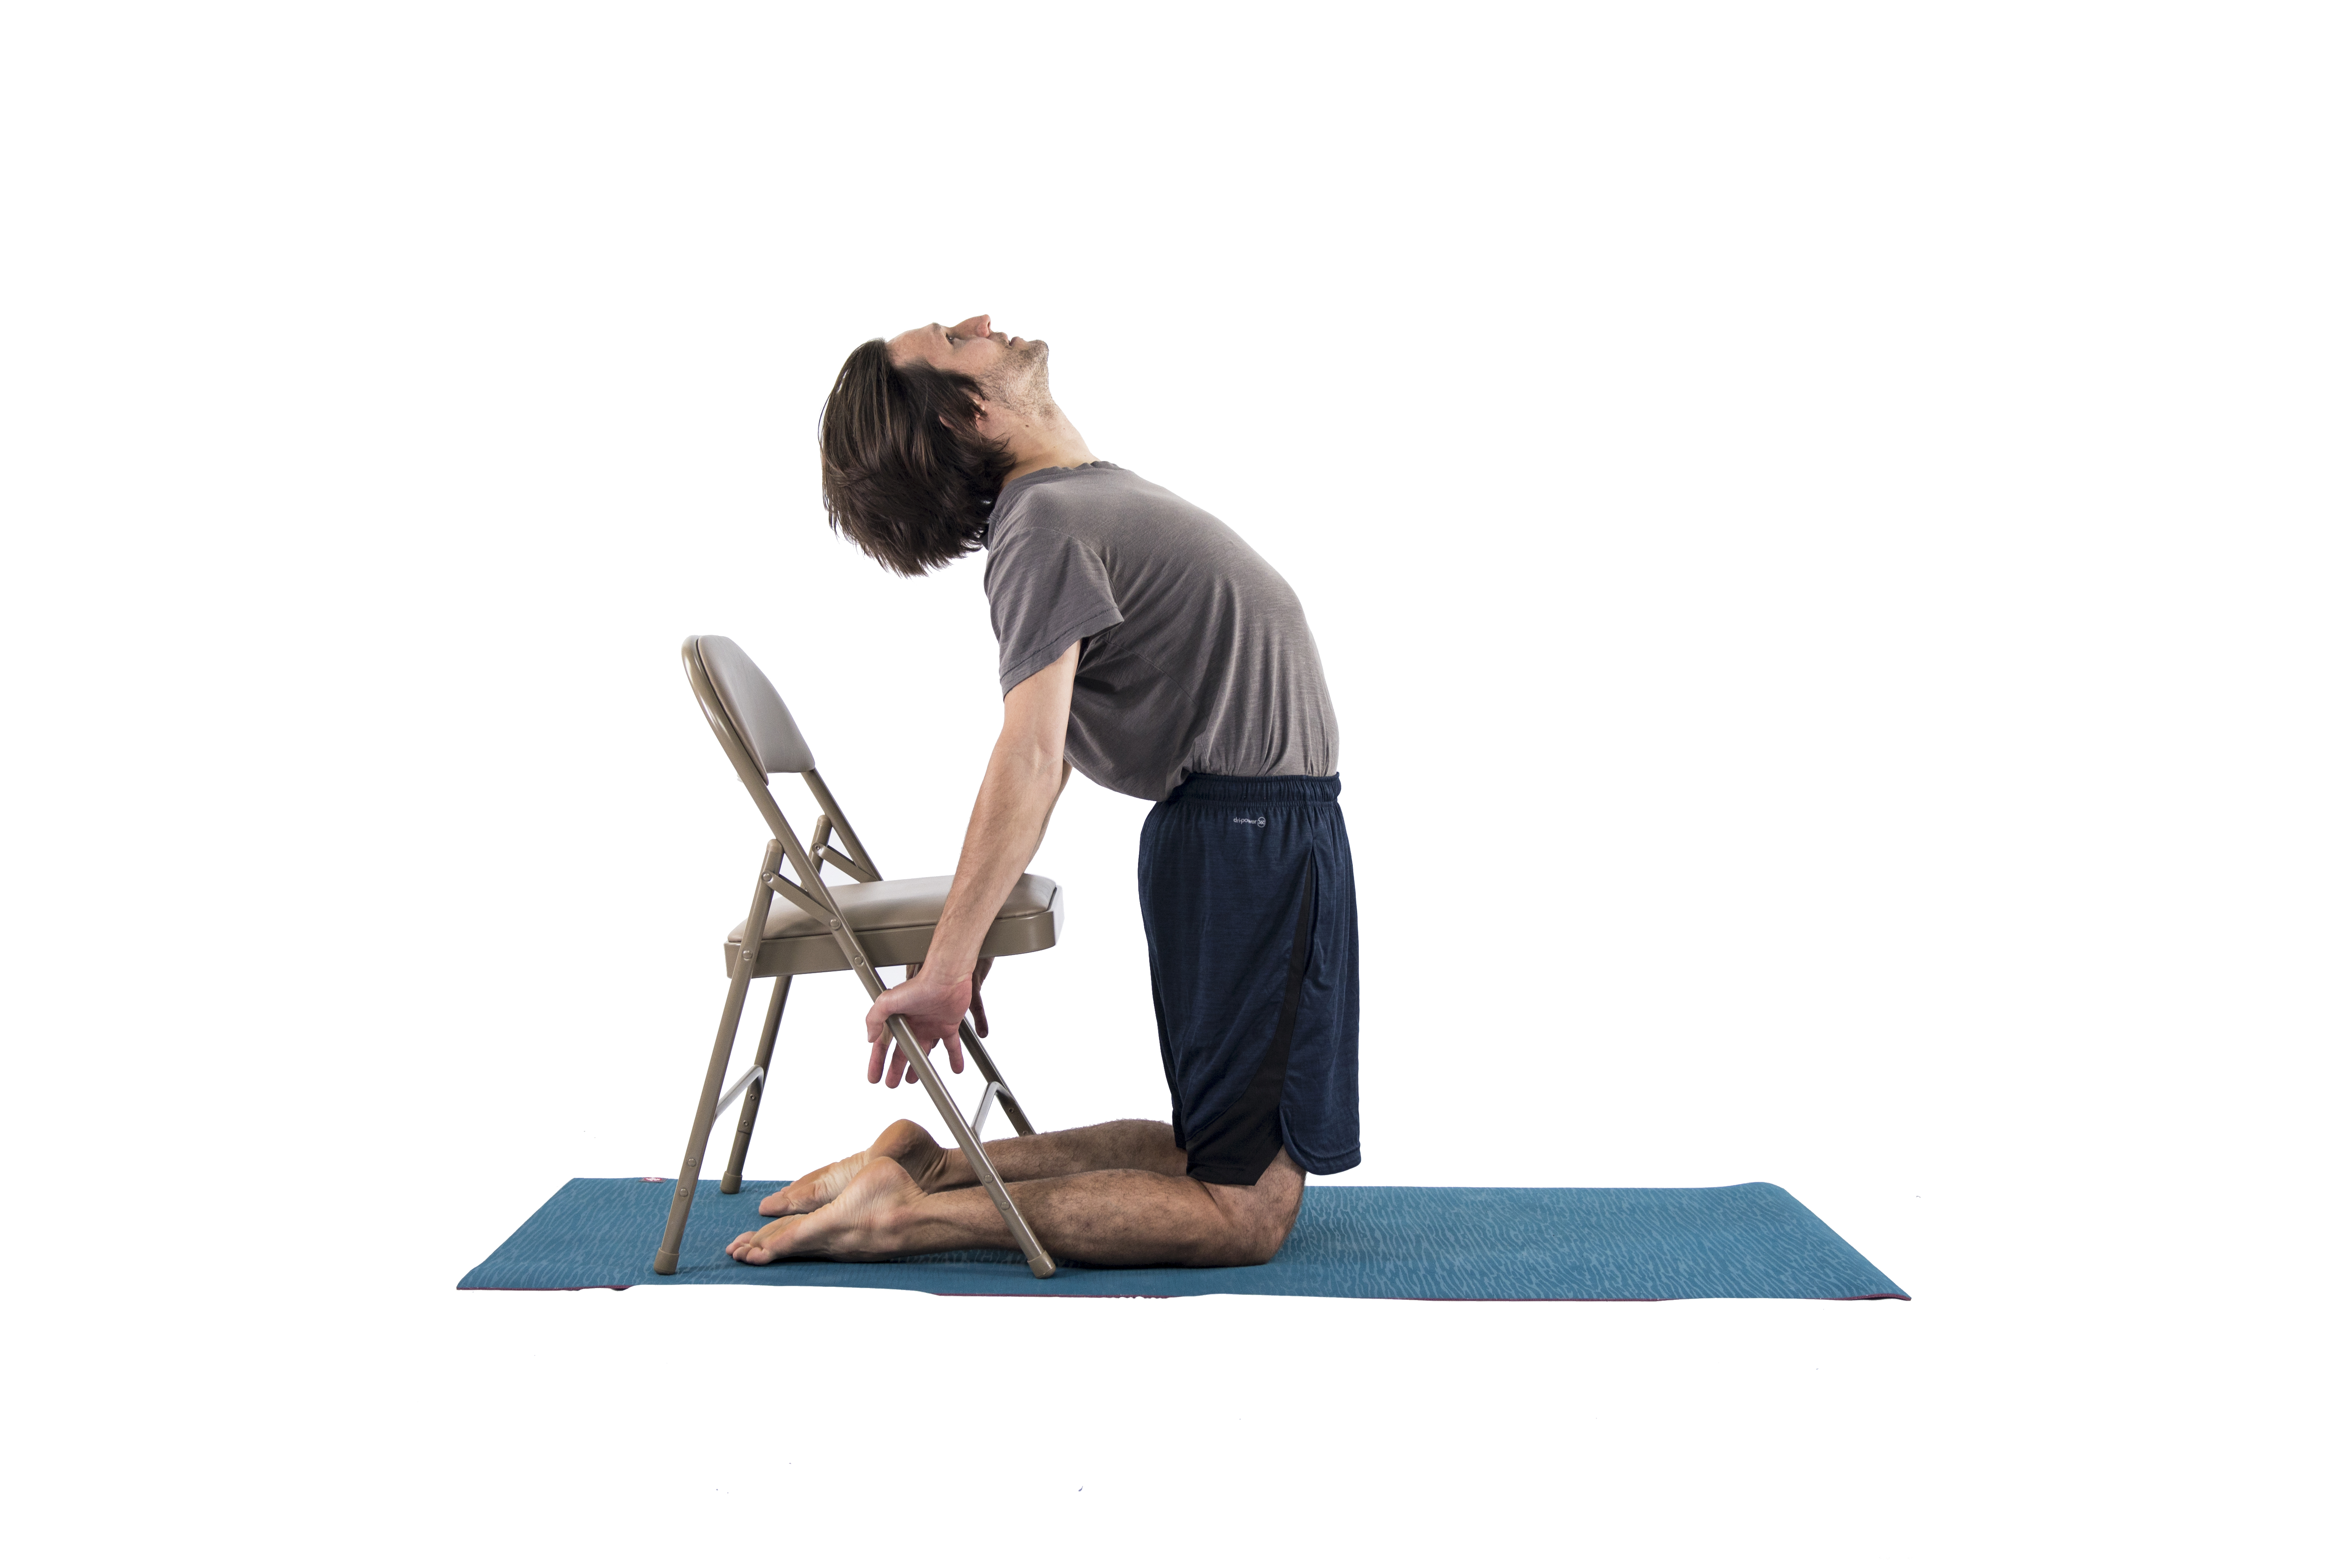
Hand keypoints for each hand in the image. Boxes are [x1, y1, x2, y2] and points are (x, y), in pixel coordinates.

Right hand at [865, 965, 971, 1088]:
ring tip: (914, 1079)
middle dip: (895, 1069)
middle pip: (902, 1052)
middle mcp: (914, 1025)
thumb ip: (875, 1018)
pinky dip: (954, 1058)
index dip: (877, 1062)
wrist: (947, 977)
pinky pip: (951, 1047)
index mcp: (898, 1020)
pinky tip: (956, 1069)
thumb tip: (869, 1037)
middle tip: (892, 1083)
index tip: (874, 1077)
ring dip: (919, 1067)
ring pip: (924, 1052)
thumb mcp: (888, 1001)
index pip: (884, 1045)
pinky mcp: (948, 1026)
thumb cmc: (920, 985)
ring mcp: (931, 1026)